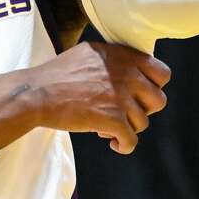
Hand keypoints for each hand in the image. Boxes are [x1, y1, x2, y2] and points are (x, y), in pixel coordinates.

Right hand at [27, 42, 170, 154]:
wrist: (37, 93)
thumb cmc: (57, 74)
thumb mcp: (89, 53)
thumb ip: (114, 58)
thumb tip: (130, 67)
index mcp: (123, 56)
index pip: (162, 72)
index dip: (153, 87)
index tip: (140, 95)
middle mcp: (127, 74)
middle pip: (158, 100)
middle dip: (143, 110)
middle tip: (125, 112)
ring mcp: (121, 97)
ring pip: (143, 122)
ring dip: (128, 127)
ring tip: (107, 125)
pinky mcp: (113, 119)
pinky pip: (132, 140)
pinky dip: (124, 145)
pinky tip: (113, 143)